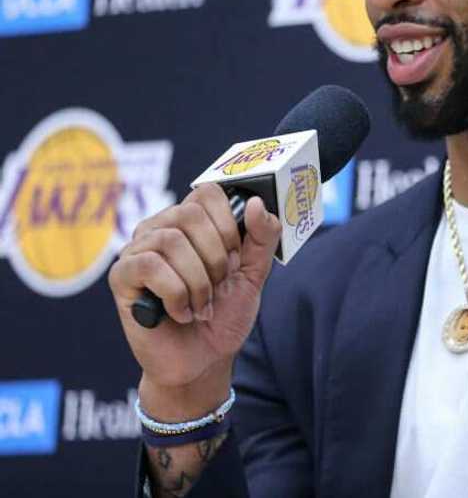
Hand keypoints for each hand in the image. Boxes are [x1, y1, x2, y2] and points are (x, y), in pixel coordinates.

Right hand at [108, 184, 280, 411]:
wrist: (202, 360)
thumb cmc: (224, 314)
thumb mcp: (254, 273)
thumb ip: (262, 237)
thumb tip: (253, 202)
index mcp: (190, 222)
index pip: (207, 193)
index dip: (228, 224)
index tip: (235, 259)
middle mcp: (160, 229)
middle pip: (189, 214)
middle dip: (216, 256)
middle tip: (219, 285)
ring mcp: (137, 251)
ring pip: (170, 241)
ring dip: (198, 280)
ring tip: (202, 304)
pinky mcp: (121, 277)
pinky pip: (148, 266)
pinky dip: (175, 293)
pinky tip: (180, 312)